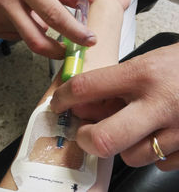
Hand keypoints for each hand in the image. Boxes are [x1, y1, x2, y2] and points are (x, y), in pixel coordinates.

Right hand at [0, 0, 95, 58]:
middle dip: (57, 51)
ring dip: (40, 32)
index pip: (53, 14)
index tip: (88, 40)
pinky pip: (18, 37)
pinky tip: (22, 15)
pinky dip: (27, 30)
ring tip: (35, 13)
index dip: (73, 31)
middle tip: (69, 49)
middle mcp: (7, 3)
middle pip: (36, 40)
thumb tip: (87, 1)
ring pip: (28, 38)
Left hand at [51, 43, 178, 170]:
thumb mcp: (145, 64)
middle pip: (103, 138)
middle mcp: (159, 103)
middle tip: (84, 132)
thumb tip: (85, 105)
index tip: (59, 104)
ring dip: (123, 144)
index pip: (87, 87)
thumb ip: (115, 86)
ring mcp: (178, 129)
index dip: (64, 97)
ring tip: (133, 127)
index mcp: (143, 74)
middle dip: (85, 138)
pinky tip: (157, 132)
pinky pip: (158, 162)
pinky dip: (151, 151)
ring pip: (131, 156)